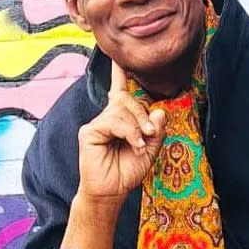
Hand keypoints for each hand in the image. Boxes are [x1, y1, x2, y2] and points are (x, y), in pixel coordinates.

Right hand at [76, 61, 166, 204]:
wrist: (112, 191)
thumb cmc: (128, 170)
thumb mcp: (150, 150)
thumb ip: (156, 130)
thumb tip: (159, 111)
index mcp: (120, 118)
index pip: (119, 90)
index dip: (118, 73)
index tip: (117, 57)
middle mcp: (107, 117)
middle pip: (127, 99)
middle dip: (143, 115)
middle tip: (151, 133)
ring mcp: (97, 123)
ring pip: (121, 108)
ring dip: (137, 125)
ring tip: (141, 144)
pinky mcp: (89, 131)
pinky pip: (114, 121)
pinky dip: (129, 132)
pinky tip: (135, 145)